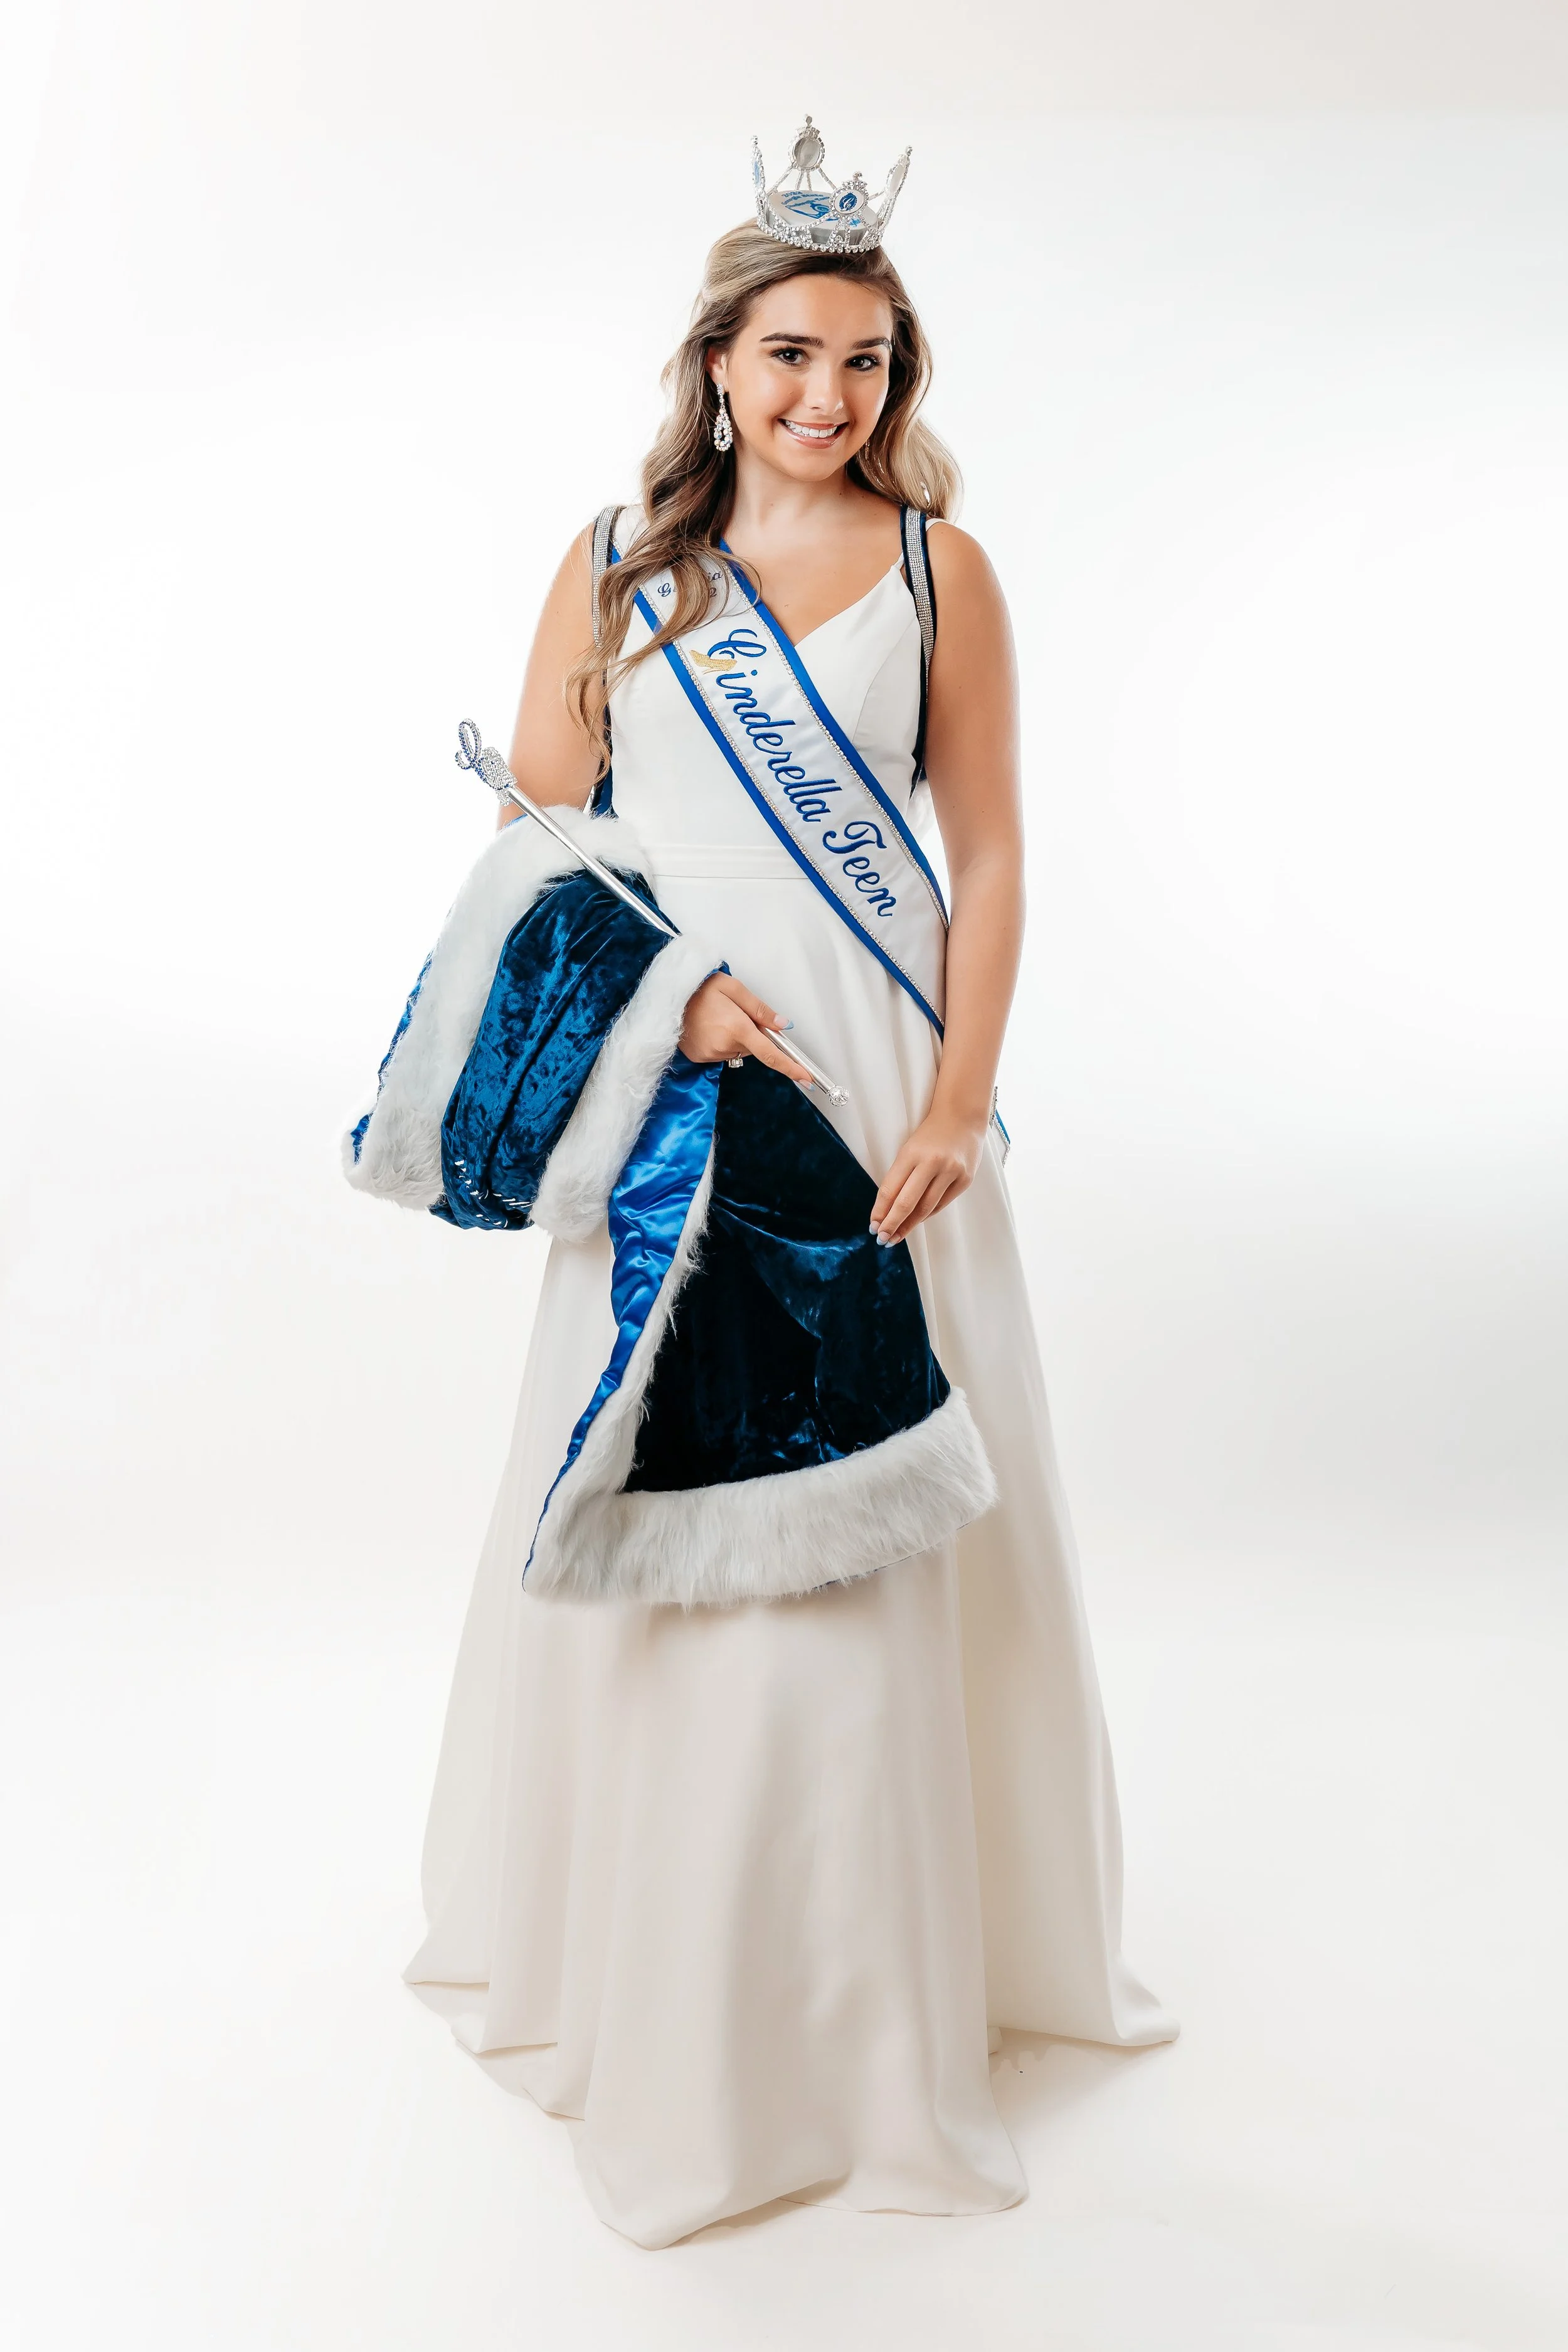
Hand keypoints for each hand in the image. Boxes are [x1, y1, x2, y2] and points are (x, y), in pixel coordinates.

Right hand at [679, 973, 812, 1086]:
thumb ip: (760, 1009)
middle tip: (734, 1013)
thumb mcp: (733, 988)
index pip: (770, 1053)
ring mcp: (710, 1054)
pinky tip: (708, 1027)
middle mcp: (724, 1045)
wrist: (666, 996)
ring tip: (717, 1018)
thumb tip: (784, 1025)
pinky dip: (720, 1042)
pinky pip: (721, 1053)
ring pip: (737, 1050)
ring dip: (735, 1037)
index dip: (790, 1067)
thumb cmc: (699, 988)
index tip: (806, 1078)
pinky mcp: (699, 1057)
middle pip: (753, 1048)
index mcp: (737, 1027)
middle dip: (751, 1034)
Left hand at [869, 1107, 985, 1245]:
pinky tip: (916, 1221)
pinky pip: (941, 1204)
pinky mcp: (965, 1180)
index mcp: (911, 1153)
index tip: (873, 1226)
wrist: (962, 1118)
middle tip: (882, 1239)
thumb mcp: (909, 1150)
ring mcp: (951, 1172)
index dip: (880, 1211)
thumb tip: (887, 1210)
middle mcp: (932, 1163)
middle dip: (892, 1224)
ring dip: (909, 1225)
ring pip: (926, 1208)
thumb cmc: (930, 1135)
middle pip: (907, 1203)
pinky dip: (927, 1215)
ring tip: (897, 1236)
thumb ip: (900, 1177)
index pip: (891, 1188)